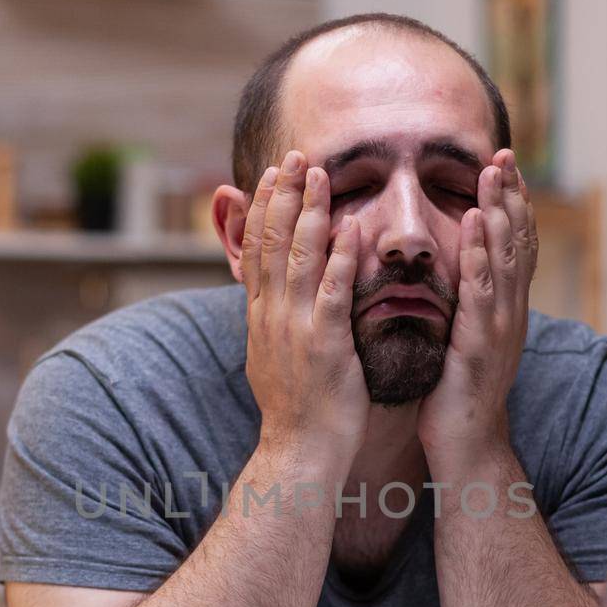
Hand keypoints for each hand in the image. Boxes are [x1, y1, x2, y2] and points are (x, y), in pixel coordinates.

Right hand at [241, 149, 367, 467]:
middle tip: (295, 155)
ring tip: (319, 174)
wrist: (299, 451)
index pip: (256, 249)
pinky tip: (350, 229)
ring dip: (310, 212)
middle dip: (283, 195)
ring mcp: (297, 327)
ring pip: (299, 257)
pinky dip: (340, 259)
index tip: (272, 173)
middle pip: (272, 242)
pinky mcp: (325, 344)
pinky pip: (334, 293)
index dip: (263, 207)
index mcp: (261, 316)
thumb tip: (270, 294)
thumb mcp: (273, 356)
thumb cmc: (296, 409)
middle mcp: (273, 315)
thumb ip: (274, 319)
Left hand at [418, 149, 536, 469]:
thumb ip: (465, 306)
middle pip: (516, 242)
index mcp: (505, 310)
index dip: (511, 205)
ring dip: (499, 211)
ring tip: (493, 172)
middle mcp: (510, 312)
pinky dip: (479, 252)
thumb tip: (456, 277)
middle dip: (510, 196)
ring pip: (504, 258)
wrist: (467, 446)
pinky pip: (481, 289)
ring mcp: (499, 327)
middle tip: (503, 153)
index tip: (502, 167)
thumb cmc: (457, 396)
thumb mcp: (464, 340)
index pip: (513, 246)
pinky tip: (473, 223)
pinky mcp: (479, 343)